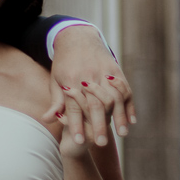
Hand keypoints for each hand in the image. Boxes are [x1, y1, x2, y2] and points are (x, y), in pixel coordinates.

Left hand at [48, 29, 134, 147]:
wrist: (76, 36)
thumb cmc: (63, 63)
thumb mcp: (55, 80)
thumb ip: (56, 101)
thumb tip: (47, 120)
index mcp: (71, 81)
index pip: (74, 107)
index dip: (76, 125)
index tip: (80, 141)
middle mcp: (88, 77)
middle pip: (95, 105)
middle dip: (99, 125)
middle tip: (101, 143)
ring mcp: (103, 72)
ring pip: (114, 97)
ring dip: (119, 117)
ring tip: (122, 134)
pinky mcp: (115, 69)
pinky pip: (125, 88)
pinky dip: (130, 104)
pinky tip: (132, 119)